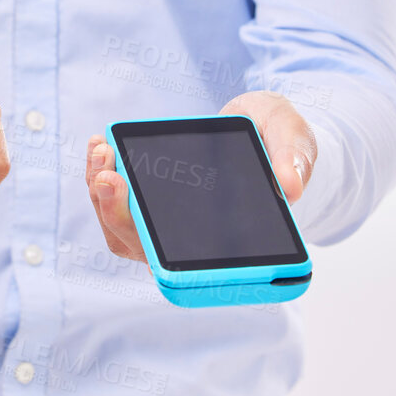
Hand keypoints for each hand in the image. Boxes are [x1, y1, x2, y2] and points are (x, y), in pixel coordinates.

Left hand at [86, 92, 316, 262]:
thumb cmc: (281, 139)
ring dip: (101, 193)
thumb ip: (294, 159)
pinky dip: (102, 175)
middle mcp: (193, 240)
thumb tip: (291, 187)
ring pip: (121, 227)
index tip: (141, 220)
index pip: (189, 269)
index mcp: (232, 241)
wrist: (265, 125)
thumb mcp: (295, 138)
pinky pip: (118, 200)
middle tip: (110, 174)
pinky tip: (102, 145)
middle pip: (141, 247)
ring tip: (103, 150)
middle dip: (115, 212)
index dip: (159, 256)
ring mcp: (168, 223)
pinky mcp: (152, 199)